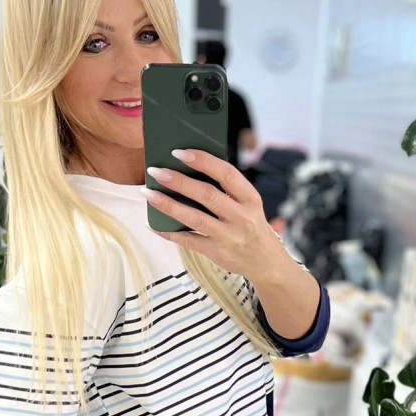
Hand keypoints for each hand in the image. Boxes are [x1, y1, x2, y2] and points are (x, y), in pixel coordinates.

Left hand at [144, 148, 285, 279]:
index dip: (203, 161)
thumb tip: (189, 169)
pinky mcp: (218, 253)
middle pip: (207, 194)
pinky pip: (189, 241)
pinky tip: (153, 224)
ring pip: (195, 218)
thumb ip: (227, 189)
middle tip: (155, 170)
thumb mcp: (249, 205)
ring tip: (148, 193)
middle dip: (178, 181)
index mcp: (250, 199)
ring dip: (168, 204)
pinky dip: (169, 232)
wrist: (267, 263)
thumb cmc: (251, 226)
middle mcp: (242, 217)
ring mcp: (229, 237)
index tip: (179, 152)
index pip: (226, 173)